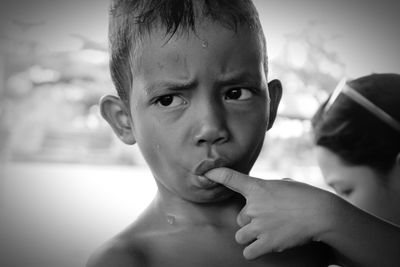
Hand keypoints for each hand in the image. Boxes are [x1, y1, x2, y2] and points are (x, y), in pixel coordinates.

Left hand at [205, 167, 332, 259]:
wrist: (320, 213)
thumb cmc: (305, 196)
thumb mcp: (285, 184)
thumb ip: (270, 188)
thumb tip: (269, 194)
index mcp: (258, 187)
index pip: (230, 178)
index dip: (216, 174)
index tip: (205, 172)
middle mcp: (253, 206)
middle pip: (240, 217)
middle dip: (250, 220)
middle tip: (267, 220)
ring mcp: (259, 225)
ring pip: (241, 235)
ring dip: (250, 236)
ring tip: (265, 233)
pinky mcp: (267, 242)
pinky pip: (248, 252)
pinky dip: (253, 250)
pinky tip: (262, 246)